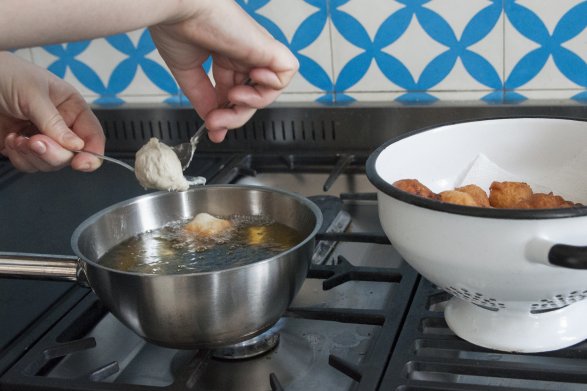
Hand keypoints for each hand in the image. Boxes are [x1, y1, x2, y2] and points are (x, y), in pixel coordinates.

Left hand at [0, 52, 104, 172]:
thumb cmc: (5, 73)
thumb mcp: (34, 94)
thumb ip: (54, 122)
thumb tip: (76, 145)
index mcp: (71, 107)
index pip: (92, 135)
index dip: (92, 152)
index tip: (81, 163)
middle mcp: (59, 125)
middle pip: (71, 154)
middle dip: (54, 153)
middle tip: (36, 142)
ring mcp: (40, 137)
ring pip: (50, 163)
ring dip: (33, 156)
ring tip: (19, 138)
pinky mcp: (21, 148)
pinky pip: (29, 165)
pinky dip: (19, 157)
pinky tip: (11, 139)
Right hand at [150, 0, 298, 141]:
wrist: (176, 7)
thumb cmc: (176, 24)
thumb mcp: (188, 71)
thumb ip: (202, 96)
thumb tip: (211, 118)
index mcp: (225, 55)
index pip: (235, 93)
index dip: (226, 114)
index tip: (213, 129)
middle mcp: (243, 54)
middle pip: (251, 98)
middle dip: (235, 116)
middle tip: (215, 122)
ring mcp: (256, 51)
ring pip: (269, 90)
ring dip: (251, 104)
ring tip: (232, 97)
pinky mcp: (267, 47)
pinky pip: (287, 72)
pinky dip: (272, 84)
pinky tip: (250, 80)